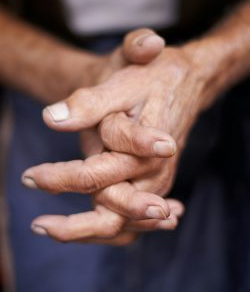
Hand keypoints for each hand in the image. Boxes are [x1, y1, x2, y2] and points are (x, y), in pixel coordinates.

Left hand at [22, 43, 205, 243]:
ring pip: (124, 223)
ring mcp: (158, 181)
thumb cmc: (152, 78)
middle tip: (38, 224)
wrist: (185, 81)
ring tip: (52, 230)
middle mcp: (154, 171)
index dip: (60, 178)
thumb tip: (51, 118)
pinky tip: (87, 232)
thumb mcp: (121, 83)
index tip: (30, 177)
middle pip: (113, 210)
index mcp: (145, 148)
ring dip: (89, 232)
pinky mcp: (156, 184)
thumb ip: (89, 104)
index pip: (97, 174)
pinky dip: (111, 228)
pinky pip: (134, 220)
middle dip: (74, 223)